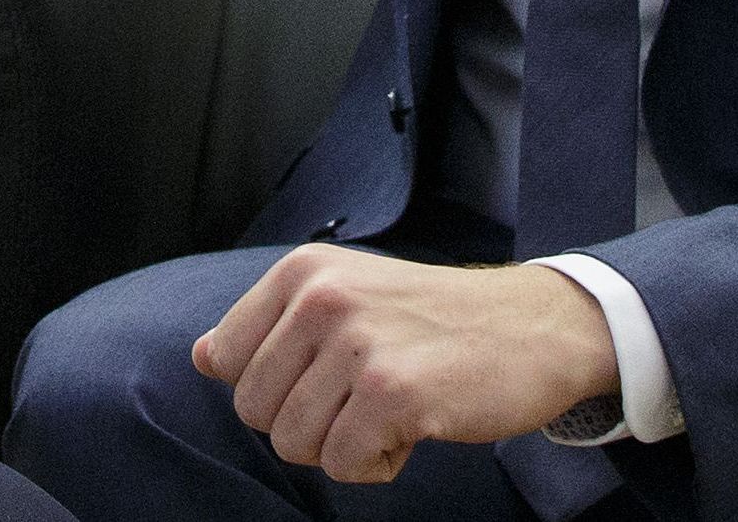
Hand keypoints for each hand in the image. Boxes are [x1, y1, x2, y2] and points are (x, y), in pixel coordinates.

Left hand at [192, 246, 619, 483]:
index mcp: (300, 272)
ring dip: (345, 445)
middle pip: (254, 410)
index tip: (324, 376)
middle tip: (366, 396)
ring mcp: (355, 343)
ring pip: (294, 444)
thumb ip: (272, 325)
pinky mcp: (393, 392)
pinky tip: (416, 426)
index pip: (222, 358)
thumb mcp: (345, 294)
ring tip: (393, 407)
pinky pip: (344, 465)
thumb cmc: (434, 320)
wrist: (534, 326)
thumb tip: (203, 358)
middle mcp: (320, 298)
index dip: (272, 387)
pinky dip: (379, 464)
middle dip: (308, 422)